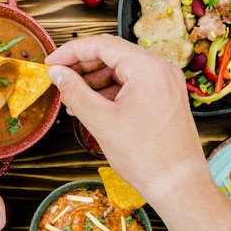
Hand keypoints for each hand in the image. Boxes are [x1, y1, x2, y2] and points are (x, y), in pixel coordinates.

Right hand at [45, 34, 210, 202]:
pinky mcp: (167, 98)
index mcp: (149, 68)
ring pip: (123, 71)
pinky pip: (134, 85)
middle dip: (83, 67)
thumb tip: (57, 73)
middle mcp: (162, 70)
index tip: (52, 62)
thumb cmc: (147, 157)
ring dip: (96, 81)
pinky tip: (94, 106)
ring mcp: (167, 84)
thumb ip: (75, 92)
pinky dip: (112, 92)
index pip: (103, 45)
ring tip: (73, 98)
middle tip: (59, 79)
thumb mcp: (101, 121)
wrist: (178, 185)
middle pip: (114, 55)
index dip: (72, 52)